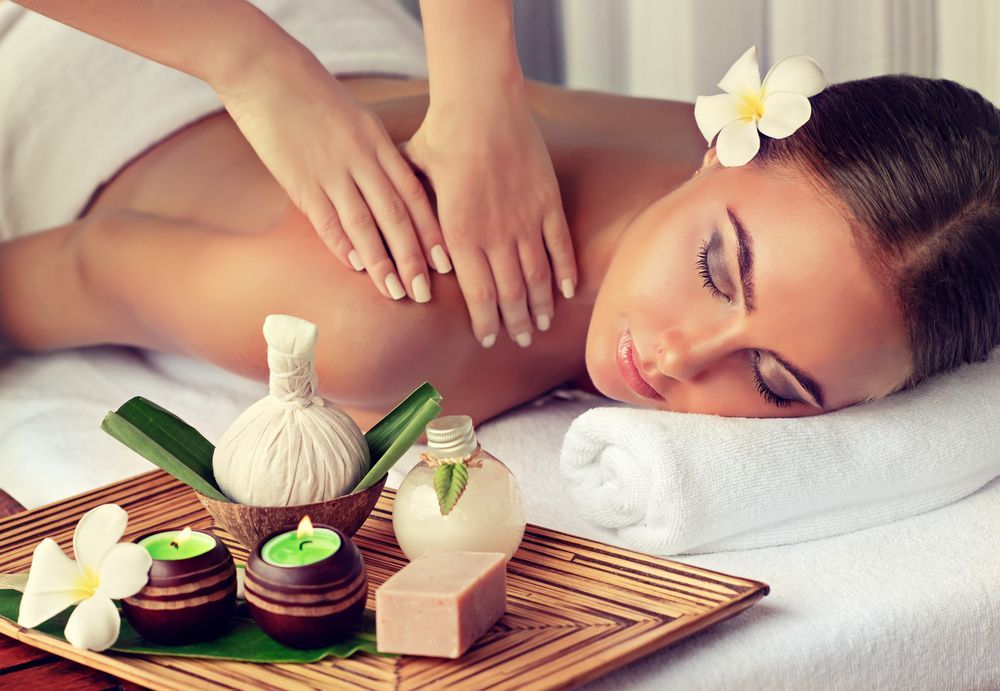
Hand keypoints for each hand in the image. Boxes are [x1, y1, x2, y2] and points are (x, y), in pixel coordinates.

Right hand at [215, 47, 446, 302]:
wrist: (265, 70)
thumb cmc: (313, 95)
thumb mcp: (358, 120)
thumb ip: (377, 156)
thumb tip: (395, 191)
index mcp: (379, 144)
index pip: (414, 196)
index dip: (432, 232)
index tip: (446, 262)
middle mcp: (361, 159)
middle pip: (395, 216)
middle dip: (413, 257)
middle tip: (426, 292)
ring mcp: (330, 170)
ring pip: (364, 224)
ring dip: (381, 261)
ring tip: (396, 292)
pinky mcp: (299, 179)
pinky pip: (326, 218)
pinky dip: (341, 244)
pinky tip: (355, 267)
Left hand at [402, 94, 577, 347]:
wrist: (481, 103)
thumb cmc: (441, 137)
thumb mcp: (415, 179)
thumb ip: (415, 217)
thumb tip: (414, 253)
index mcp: (459, 234)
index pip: (478, 295)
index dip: (486, 322)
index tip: (489, 339)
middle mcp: (495, 235)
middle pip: (510, 293)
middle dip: (515, 322)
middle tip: (519, 340)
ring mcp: (525, 220)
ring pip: (537, 276)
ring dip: (541, 304)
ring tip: (542, 324)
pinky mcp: (548, 201)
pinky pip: (560, 246)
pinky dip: (564, 271)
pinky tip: (566, 291)